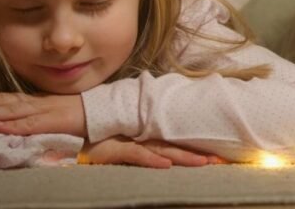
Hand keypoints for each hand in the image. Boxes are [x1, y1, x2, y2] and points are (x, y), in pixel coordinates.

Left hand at [0, 85, 85, 137]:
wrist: (106, 110)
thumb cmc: (82, 113)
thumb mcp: (56, 111)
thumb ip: (38, 114)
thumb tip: (18, 117)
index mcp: (37, 101)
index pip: (8, 97)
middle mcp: (37, 104)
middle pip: (4, 103)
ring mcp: (45, 111)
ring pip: (11, 113)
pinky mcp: (54, 122)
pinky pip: (30, 126)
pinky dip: (14, 126)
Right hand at [80, 137, 225, 168]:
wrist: (73, 128)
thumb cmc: (97, 137)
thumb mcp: (123, 141)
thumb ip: (142, 144)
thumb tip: (163, 154)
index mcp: (145, 135)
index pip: (175, 142)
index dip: (196, 148)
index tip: (217, 156)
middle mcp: (141, 137)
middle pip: (175, 146)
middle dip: (198, 154)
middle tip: (221, 160)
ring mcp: (129, 141)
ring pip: (162, 150)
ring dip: (183, 157)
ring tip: (204, 163)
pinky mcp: (114, 149)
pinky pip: (136, 154)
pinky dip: (151, 160)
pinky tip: (166, 165)